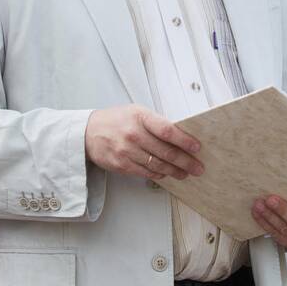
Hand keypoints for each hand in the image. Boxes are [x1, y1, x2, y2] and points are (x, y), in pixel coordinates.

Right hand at [84, 105, 203, 179]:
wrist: (88, 132)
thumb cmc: (116, 120)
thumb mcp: (136, 112)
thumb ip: (155, 122)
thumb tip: (181, 135)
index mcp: (140, 117)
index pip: (167, 130)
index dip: (184, 140)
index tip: (196, 147)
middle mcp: (133, 134)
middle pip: (166, 151)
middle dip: (185, 161)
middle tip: (198, 167)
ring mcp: (126, 151)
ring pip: (158, 165)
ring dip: (175, 171)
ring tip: (186, 173)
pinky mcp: (121, 165)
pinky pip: (146, 172)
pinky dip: (159, 174)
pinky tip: (167, 173)